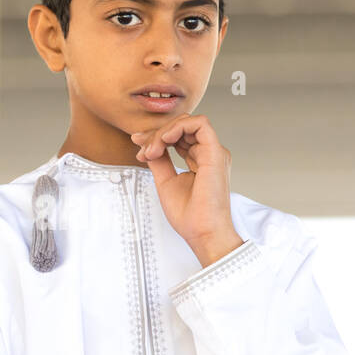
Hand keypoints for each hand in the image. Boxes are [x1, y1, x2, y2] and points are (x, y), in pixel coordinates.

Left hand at [131, 115, 243, 266]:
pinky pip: (199, 124)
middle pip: (180, 127)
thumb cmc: (191, 216)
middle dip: (156, 134)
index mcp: (200, 160)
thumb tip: (148, 146)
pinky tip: (165, 140)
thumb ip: (159, 161)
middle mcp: (208, 154)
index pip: (178, 137)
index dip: (156, 137)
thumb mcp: (166, 181)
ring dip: (164, 132)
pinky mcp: (216, 152)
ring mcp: (213, 152)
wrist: (202, 232)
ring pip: (187, 123)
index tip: (139, 149)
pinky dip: (177, 127)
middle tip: (143, 151)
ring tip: (152, 150)